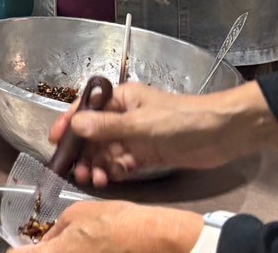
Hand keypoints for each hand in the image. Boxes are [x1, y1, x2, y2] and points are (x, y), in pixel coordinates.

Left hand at [30, 200, 201, 252]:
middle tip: (41, 246)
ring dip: (61, 251)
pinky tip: (86, 248)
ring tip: (75, 243)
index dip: (16, 252)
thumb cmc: (117, 221)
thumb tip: (44, 241)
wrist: (157, 239)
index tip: (16, 248)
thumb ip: (56, 230)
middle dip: (41, 252)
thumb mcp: (79, 213)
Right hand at [45, 82, 277, 187]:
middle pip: (95, 133)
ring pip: (107, 151)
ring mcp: (136, 136)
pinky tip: (107, 179)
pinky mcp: (148, 153)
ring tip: (92, 179)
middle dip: (83, 151)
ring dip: (97, 164)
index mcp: (121, 98)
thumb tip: (76, 125)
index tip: (54, 139)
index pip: (87, 108)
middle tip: (75, 170)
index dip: (69, 122)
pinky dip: (113, 171)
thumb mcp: (141, 122)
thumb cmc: (182, 118)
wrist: (223, 133)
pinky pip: (123, 163)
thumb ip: (108, 126)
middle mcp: (125, 115)